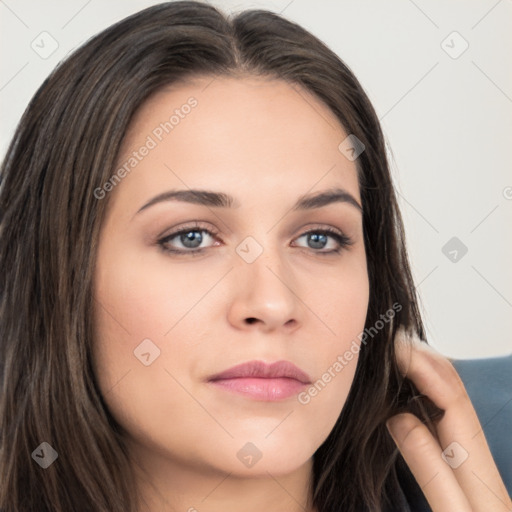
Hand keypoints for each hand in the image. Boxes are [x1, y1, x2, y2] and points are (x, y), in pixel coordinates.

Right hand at [386, 328, 511, 511]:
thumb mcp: (453, 509)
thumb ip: (427, 464)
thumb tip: (398, 417)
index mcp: (473, 453)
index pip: (448, 393)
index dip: (419, 365)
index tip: (390, 348)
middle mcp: (472, 439)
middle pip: (452, 382)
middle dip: (421, 354)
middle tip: (387, 338)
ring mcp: (467, 441)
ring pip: (447, 388)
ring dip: (421, 364)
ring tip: (390, 351)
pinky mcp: (459, 448)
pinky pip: (440, 403)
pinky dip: (420, 383)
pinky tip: (402, 385)